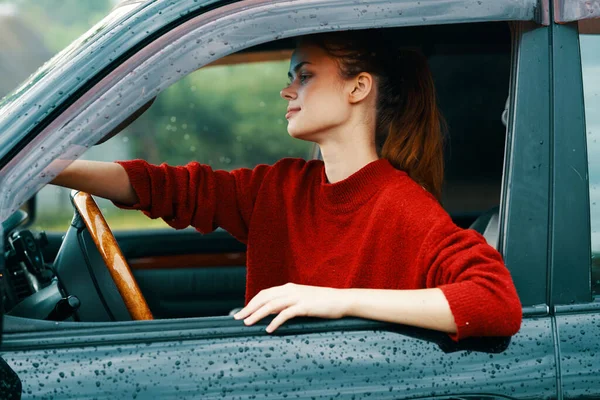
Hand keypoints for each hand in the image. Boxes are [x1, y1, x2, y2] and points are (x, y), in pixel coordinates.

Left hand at [233, 283, 348, 332]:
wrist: (342, 300)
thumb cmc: (322, 302)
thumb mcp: (302, 300)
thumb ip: (287, 303)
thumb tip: (272, 312)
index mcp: (288, 288)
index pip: (264, 293)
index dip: (252, 302)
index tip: (242, 312)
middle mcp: (290, 290)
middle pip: (264, 298)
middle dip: (249, 308)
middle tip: (237, 318)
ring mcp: (297, 297)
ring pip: (271, 305)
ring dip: (257, 314)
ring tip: (247, 323)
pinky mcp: (305, 306)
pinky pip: (286, 314)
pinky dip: (275, 321)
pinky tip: (268, 329)